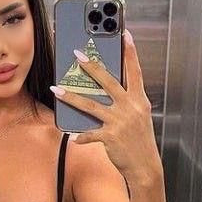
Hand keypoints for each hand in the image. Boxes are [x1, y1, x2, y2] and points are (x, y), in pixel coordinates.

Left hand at [50, 29, 159, 182]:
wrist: (145, 167)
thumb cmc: (139, 141)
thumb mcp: (138, 117)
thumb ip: (126, 102)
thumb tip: (107, 90)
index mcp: (139, 100)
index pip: (135, 71)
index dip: (130, 53)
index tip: (124, 34)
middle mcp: (130, 108)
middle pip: (108, 82)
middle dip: (92, 66)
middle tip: (76, 54)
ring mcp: (120, 122)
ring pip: (91, 105)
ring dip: (71, 97)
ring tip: (56, 89)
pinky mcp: (110, 137)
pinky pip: (89, 133)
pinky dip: (80, 135)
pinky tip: (72, 136)